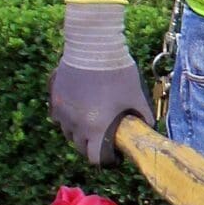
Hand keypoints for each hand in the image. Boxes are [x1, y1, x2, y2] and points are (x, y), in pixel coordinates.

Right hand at [50, 0, 154, 165]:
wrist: (92, 45)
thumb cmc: (117, 71)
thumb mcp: (136, 95)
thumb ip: (143, 115)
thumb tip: (148, 127)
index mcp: (96, 127)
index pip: (95, 158)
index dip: (106, 159)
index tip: (113, 152)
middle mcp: (75, 124)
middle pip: (80, 147)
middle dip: (93, 145)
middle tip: (104, 136)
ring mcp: (61, 112)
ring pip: (68, 133)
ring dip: (79, 132)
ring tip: (92, 120)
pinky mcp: (54, 98)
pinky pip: (59, 117)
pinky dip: (69, 117)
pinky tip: (80, 107)